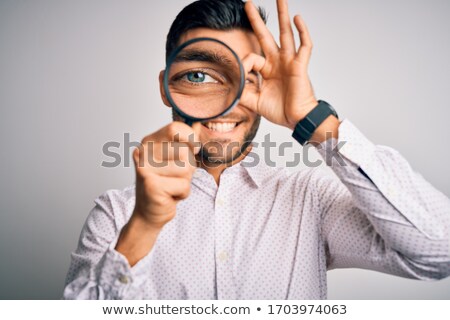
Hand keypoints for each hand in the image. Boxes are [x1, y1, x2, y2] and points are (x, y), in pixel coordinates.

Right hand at [132, 121, 200, 229]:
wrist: (149, 213)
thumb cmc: (164, 184)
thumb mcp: (175, 159)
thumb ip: (184, 141)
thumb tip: (196, 122)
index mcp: (148, 141)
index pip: (175, 128)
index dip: (191, 140)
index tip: (192, 151)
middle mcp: (143, 152)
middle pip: (184, 151)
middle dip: (189, 167)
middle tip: (175, 176)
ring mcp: (145, 169)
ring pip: (186, 169)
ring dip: (185, 181)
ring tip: (172, 186)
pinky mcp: (151, 186)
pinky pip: (184, 186)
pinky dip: (182, 194)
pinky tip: (170, 196)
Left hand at [241, 0, 317, 129]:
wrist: (296, 119)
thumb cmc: (280, 111)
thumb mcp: (255, 101)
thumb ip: (242, 92)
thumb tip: (230, 85)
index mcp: (267, 70)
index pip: (252, 57)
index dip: (245, 64)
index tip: (242, 75)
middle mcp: (278, 62)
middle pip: (266, 35)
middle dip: (257, 20)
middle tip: (248, 4)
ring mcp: (290, 61)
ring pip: (286, 34)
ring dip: (283, 15)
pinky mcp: (300, 65)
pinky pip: (304, 45)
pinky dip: (302, 31)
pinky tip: (297, 18)